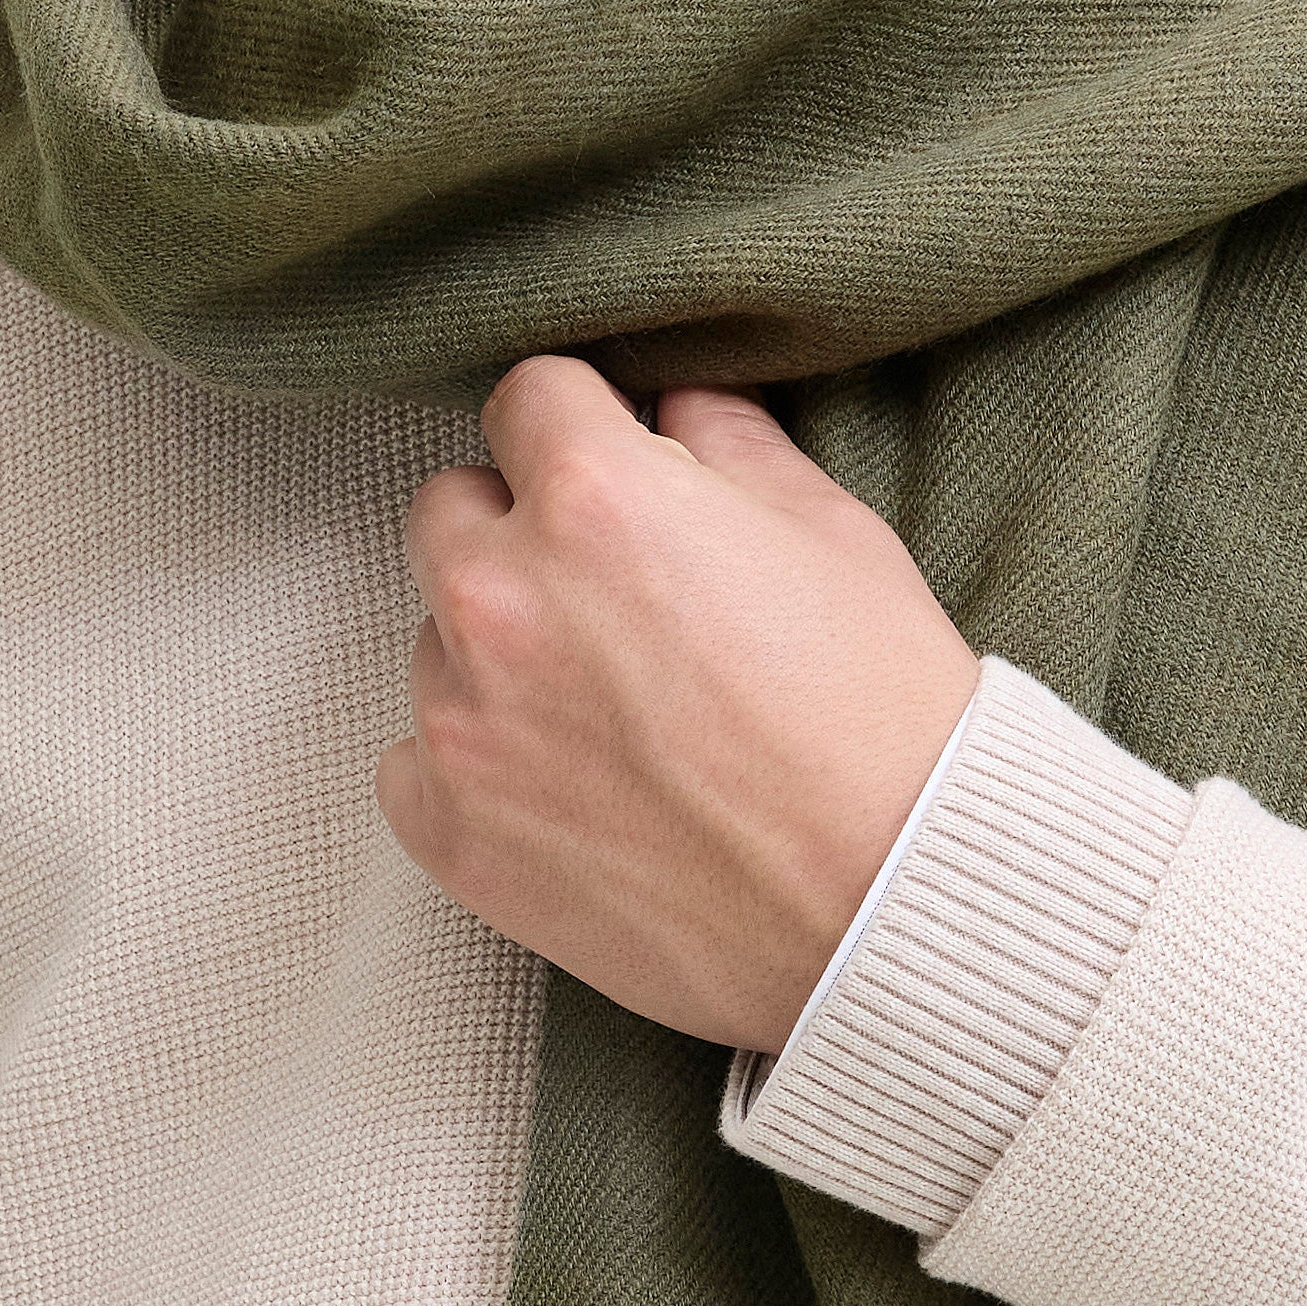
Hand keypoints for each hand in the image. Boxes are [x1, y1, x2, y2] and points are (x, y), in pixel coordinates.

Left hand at [382, 356, 979, 1055]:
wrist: (892, 909)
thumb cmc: (883, 720)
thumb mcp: (834, 533)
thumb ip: (728, 442)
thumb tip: (671, 405)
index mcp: (597, 499)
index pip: (528, 396)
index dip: (582, 426)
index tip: (611, 464)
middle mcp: (503, 598)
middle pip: (450, 508)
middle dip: (519, 529)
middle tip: (612, 593)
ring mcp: (463, 723)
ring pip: (436, 640)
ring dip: (498, 654)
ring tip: (611, 713)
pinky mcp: (449, 832)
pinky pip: (415, 763)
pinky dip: (476, 766)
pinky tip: (571, 790)